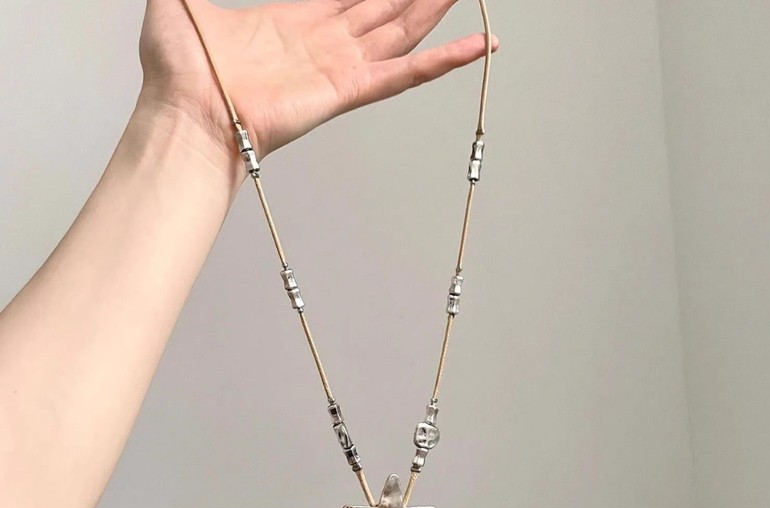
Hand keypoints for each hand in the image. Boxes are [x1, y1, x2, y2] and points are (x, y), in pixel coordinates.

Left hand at [137, 0, 497, 165]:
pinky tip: (476, 46)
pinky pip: (403, 74)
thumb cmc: (178, 72)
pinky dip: (441, 63)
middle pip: (384, 8)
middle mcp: (322, 44)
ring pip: (402, 32)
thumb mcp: (176, 0)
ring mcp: (338, 67)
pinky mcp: (347, 90)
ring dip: (434, 10)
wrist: (185, 116)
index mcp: (292, 20)